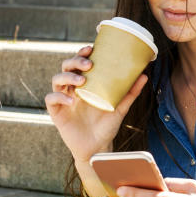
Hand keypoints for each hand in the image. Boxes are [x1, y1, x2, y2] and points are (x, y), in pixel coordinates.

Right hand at [44, 44, 147, 162]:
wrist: (98, 148)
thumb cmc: (106, 126)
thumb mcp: (120, 108)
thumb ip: (130, 92)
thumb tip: (144, 75)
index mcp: (86, 84)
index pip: (80, 63)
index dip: (82, 53)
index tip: (91, 48)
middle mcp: (73, 89)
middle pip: (66, 67)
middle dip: (75, 61)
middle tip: (89, 65)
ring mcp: (63, 100)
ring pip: (56, 79)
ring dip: (67, 76)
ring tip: (81, 81)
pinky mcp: (56, 112)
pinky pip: (51, 100)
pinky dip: (59, 97)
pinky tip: (71, 101)